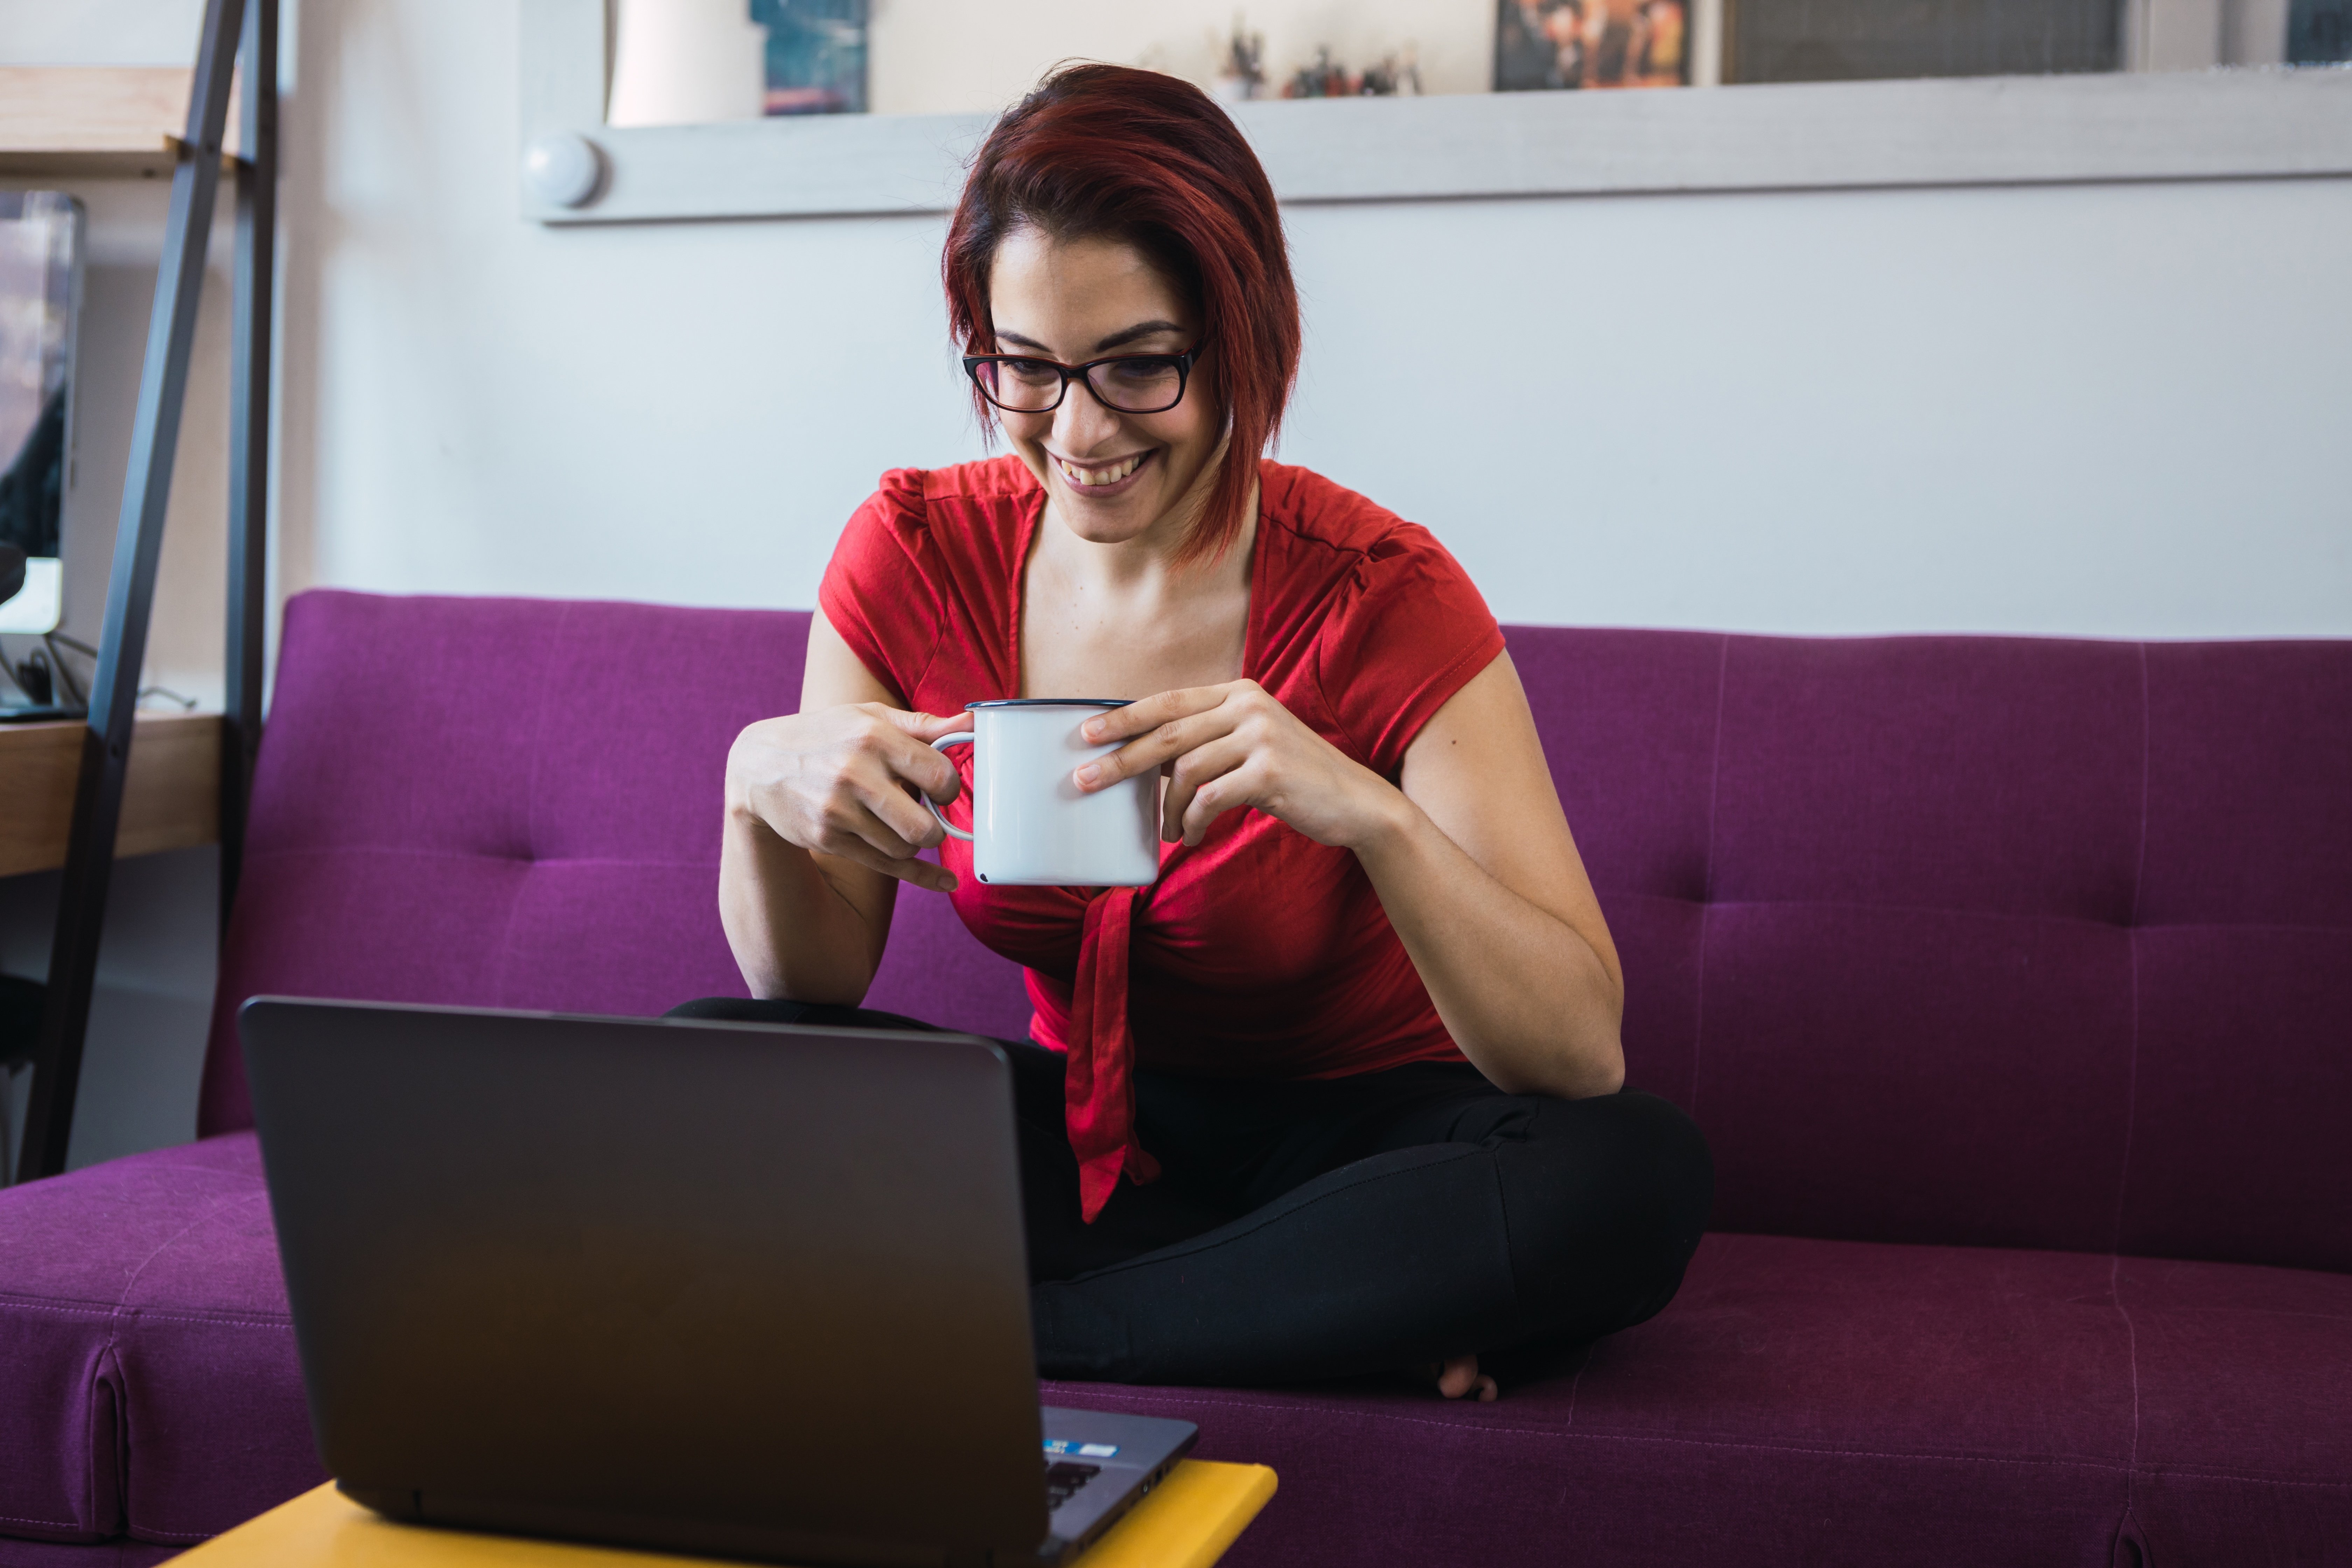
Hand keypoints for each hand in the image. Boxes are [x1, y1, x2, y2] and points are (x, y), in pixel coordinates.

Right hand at [726, 703, 968, 893]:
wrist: (760, 767)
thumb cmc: (826, 736)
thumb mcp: (869, 718)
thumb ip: (924, 725)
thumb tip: (975, 720)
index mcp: (873, 738)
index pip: (938, 774)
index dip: (951, 787)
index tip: (943, 788)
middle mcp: (855, 775)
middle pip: (923, 826)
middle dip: (938, 828)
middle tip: (931, 816)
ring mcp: (838, 811)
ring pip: (904, 848)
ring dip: (915, 842)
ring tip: (903, 823)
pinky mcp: (827, 839)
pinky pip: (886, 867)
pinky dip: (921, 875)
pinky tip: (944, 882)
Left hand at [1075, 681, 1401, 849]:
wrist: (1355, 804)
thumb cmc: (1294, 781)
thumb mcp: (1249, 748)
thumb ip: (1206, 743)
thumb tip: (1145, 760)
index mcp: (1239, 693)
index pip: (1168, 702)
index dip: (1124, 718)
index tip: (1085, 734)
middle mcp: (1249, 706)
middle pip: (1168, 733)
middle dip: (1121, 760)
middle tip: (1084, 781)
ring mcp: (1261, 736)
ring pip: (1186, 771)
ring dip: (1169, 809)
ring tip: (1168, 831)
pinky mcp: (1269, 771)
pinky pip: (1210, 798)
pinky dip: (1193, 822)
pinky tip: (1192, 837)